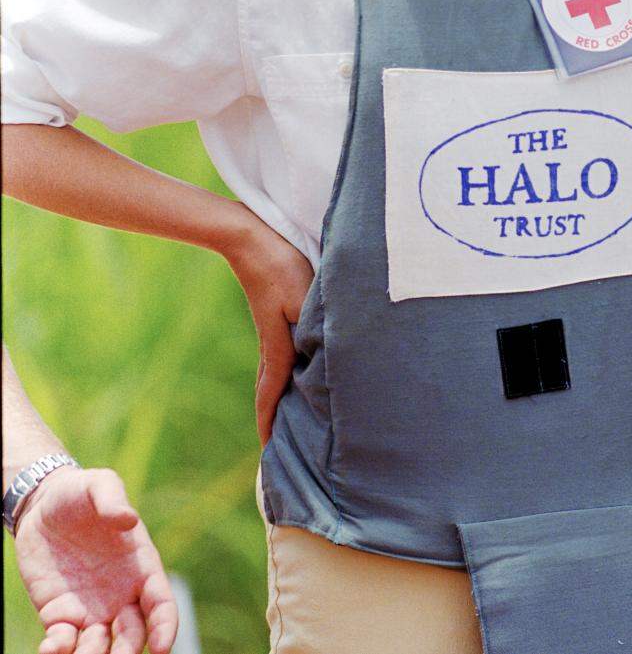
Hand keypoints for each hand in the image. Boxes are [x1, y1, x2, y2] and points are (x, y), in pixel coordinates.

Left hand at [14, 467, 177, 653]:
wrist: (41, 506)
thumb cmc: (79, 492)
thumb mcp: (98, 484)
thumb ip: (113, 499)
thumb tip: (129, 520)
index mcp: (140, 565)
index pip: (160, 603)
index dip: (166, 626)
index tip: (163, 646)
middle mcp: (120, 594)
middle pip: (133, 635)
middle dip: (128, 652)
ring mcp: (90, 608)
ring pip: (100, 647)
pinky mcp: (59, 615)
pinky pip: (64, 643)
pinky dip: (60, 652)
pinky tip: (51, 647)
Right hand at [225, 210, 314, 444]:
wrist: (251, 238)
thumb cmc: (282, 266)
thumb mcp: (303, 299)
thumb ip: (313, 331)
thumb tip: (320, 361)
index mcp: (278, 347)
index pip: (273, 396)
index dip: (270, 425)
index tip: (268, 454)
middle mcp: (271, 344)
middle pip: (271, 391)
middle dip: (273, 420)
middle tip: (276, 449)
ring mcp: (270, 330)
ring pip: (274, 374)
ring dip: (278, 399)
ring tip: (284, 421)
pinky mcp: (274, 316)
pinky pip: (279, 356)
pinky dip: (283, 376)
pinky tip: (294, 374)